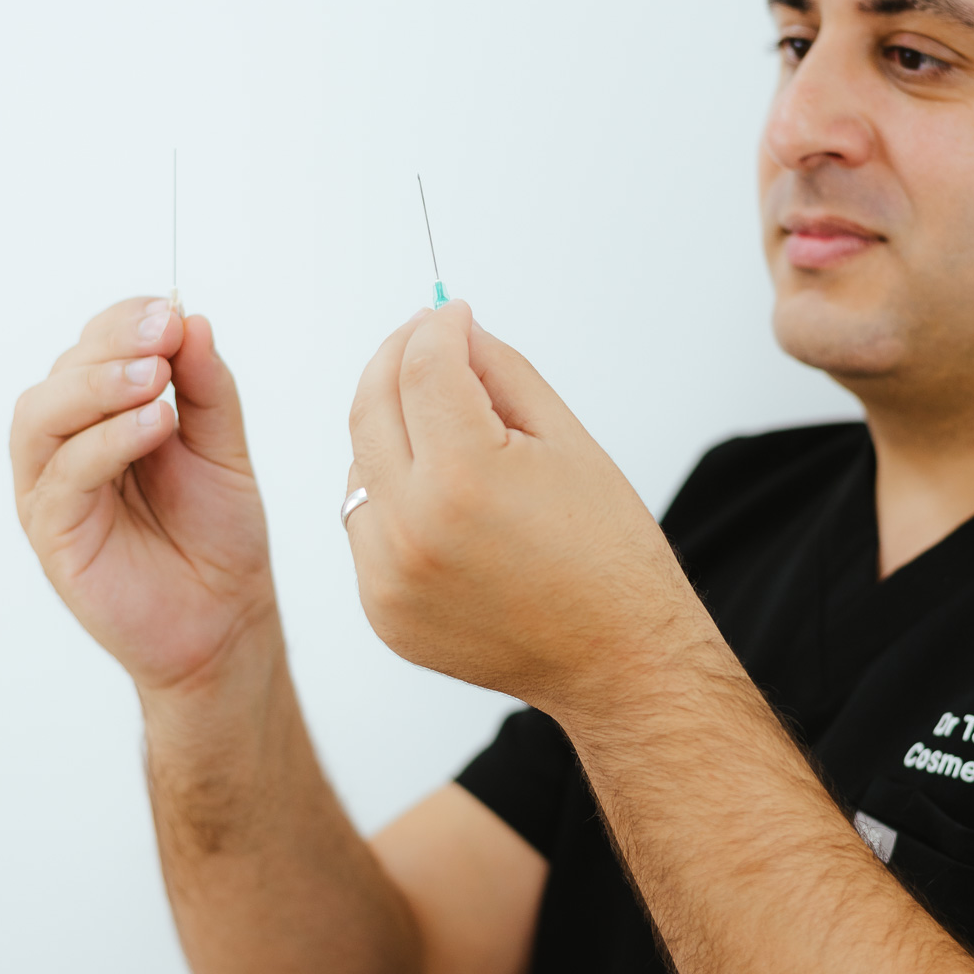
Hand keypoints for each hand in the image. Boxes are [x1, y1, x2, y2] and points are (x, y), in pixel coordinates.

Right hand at [11, 297, 276, 698]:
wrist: (227, 621)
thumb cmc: (219, 538)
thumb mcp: (224, 448)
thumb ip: (208, 388)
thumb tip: (192, 320)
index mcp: (103, 419)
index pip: (93, 349)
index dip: (125, 322)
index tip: (171, 311)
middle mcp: (68, 448)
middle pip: (61, 374)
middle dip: (111, 345)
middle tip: (162, 334)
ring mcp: (54, 491)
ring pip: (43, 417)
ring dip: (97, 386)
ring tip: (155, 378)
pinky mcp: (54, 534)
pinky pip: (64, 476)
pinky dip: (107, 441)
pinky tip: (156, 423)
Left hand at [345, 302, 696, 717]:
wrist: (616, 659)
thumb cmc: (607, 555)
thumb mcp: (566, 439)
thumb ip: (500, 372)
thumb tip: (452, 331)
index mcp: (463, 477)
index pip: (422, 367)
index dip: (437, 327)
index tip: (450, 314)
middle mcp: (410, 529)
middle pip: (369, 408)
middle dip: (394, 360)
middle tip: (421, 339)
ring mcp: (388, 577)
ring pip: (358, 468)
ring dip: (390, 434)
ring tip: (445, 433)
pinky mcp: (382, 611)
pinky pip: (366, 528)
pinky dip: (392, 499)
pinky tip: (442, 501)